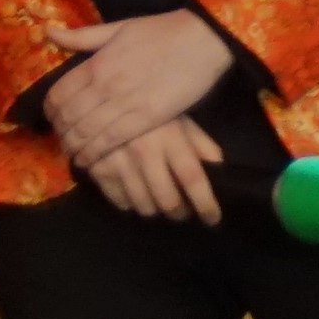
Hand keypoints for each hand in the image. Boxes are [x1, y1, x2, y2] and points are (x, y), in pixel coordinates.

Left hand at [39, 6, 239, 169]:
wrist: (203, 39)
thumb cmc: (162, 31)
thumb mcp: (118, 28)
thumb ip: (82, 37)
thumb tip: (48, 31)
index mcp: (96, 63)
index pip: (58, 93)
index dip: (49, 110)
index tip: (51, 118)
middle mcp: (105, 86)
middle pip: (68, 116)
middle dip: (59, 131)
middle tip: (60, 139)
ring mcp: (125, 104)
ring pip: (85, 132)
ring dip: (73, 146)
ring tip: (70, 152)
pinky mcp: (146, 119)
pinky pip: (110, 141)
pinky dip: (93, 153)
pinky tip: (86, 160)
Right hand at [76, 108, 219, 221]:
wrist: (101, 99)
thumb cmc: (150, 112)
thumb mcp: (181, 119)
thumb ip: (202, 144)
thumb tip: (220, 170)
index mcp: (171, 139)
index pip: (193, 179)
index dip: (206, 204)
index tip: (212, 219)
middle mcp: (145, 153)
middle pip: (167, 199)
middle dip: (179, 213)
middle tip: (182, 212)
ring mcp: (119, 162)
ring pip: (143, 205)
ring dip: (156, 210)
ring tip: (159, 204)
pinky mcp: (98, 168)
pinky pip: (119, 201)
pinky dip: (131, 204)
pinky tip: (135, 195)